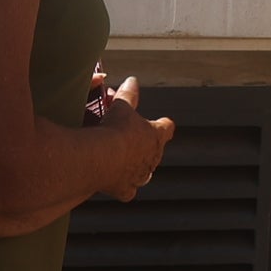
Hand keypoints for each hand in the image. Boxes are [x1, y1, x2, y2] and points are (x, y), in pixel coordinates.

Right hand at [85, 75, 176, 200]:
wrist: (103, 158)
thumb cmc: (115, 129)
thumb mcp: (122, 106)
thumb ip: (129, 94)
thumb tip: (132, 80)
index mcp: (156, 135)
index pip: (166, 128)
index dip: (163, 124)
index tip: (162, 123)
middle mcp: (153, 157)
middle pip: (155, 152)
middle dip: (145, 146)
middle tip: (132, 139)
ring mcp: (141, 176)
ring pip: (145, 173)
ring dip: (137, 167)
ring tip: (125, 161)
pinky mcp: (126, 190)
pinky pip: (128, 191)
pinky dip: (124, 187)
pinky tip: (117, 184)